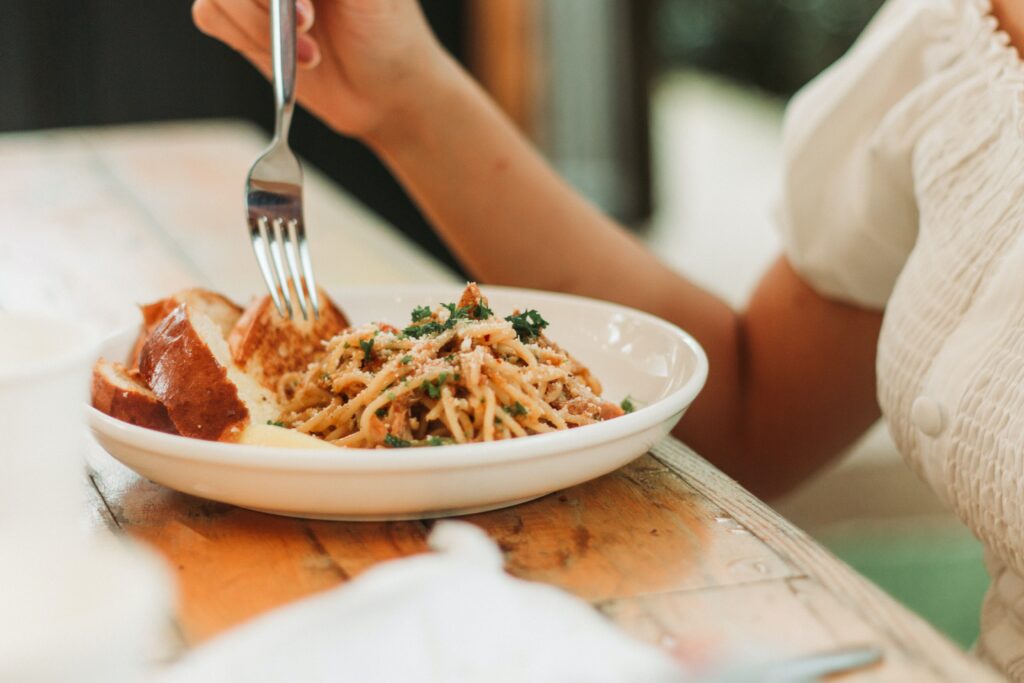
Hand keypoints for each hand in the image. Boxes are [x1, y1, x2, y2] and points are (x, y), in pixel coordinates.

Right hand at [192, 0, 455, 137]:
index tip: (307, 10)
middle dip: (269, 2)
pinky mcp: (243, 26)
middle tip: (309, 23)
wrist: (387, 95)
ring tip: (310, 52)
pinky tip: (294, 59)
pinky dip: (245, 37)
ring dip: (260, 25)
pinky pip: (210, 14)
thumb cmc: (392, 33)